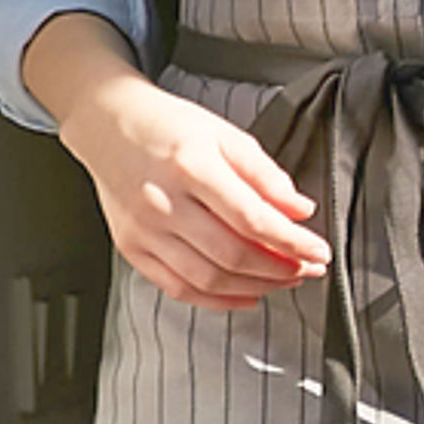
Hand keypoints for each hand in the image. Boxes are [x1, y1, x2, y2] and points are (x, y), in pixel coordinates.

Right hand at [65, 70, 327, 306]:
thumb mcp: (225, 135)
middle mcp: (162, 201)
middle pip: (232, 255)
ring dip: (255, 287)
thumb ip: (265, 175)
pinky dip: (216, 300)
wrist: (105, 123)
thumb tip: (300, 210)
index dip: (293, 242)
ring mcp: (143, 229)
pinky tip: (245, 295)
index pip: (252, 219)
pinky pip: (177, 288)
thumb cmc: (166, 126)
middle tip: (307, 268)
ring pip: (207, 278)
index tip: (318, 251)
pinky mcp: (130, 247)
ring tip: (282, 279)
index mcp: (190, 166)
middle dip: (280, 270)